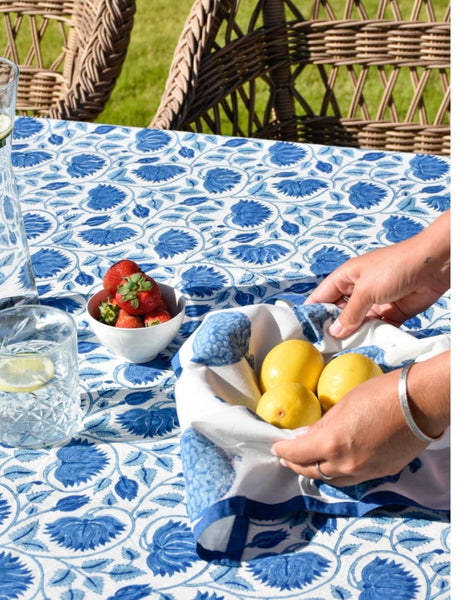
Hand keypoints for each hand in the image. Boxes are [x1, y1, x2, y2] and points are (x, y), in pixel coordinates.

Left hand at [271, 352, 449, 485]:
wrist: (420, 403)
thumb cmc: (379, 394)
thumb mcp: (342, 405)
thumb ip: (321, 425)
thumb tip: (302, 435)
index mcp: (331, 444)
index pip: (296, 455)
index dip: (283, 451)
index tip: (275, 447)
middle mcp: (345, 465)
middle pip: (312, 472)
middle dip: (295, 465)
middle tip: (286, 457)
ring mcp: (365, 472)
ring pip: (332, 480)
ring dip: (316, 472)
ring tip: (307, 463)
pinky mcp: (381, 473)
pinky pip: (352, 478)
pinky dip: (338, 473)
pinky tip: (336, 464)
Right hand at [306, 211, 449, 336]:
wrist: (433, 265)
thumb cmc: (396, 267)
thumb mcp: (366, 290)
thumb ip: (350, 313)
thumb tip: (335, 332)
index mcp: (345, 277)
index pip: (321, 297)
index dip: (313, 313)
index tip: (306, 333)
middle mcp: (358, 289)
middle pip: (339, 313)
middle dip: (333, 328)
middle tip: (324, 348)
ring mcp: (374, 301)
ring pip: (358, 323)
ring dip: (353, 335)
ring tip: (342, 352)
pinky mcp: (391, 312)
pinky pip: (376, 328)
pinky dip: (372, 337)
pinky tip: (365, 348)